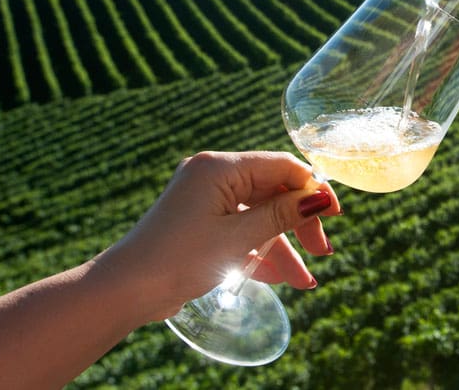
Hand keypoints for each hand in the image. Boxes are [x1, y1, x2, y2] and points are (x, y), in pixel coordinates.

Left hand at [96, 151, 341, 321]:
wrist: (124, 292)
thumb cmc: (178, 259)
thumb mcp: (238, 237)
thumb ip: (281, 215)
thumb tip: (320, 198)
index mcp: (219, 168)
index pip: (281, 167)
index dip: (312, 189)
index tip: (335, 215)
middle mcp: (213, 176)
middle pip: (273, 192)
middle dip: (299, 224)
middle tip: (322, 252)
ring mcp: (206, 200)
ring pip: (260, 216)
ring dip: (283, 247)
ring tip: (305, 281)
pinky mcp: (201, 224)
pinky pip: (242, 230)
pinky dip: (260, 251)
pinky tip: (281, 278)